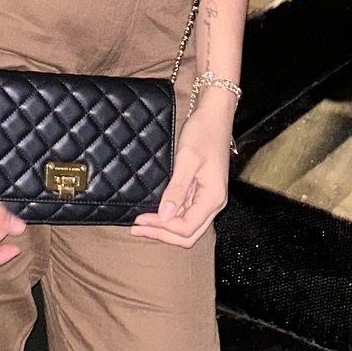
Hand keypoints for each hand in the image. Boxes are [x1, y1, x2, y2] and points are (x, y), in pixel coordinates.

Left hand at [130, 87, 235, 247]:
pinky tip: (154, 212)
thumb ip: (177, 189)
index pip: (187, 228)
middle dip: (162, 233)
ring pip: (187, 226)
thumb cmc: (203, 133)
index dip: (162, 228)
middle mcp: (213, 203)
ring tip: (141, 223)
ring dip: (164, 228)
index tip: (140, 220)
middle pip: (188, 234)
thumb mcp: (187, 159)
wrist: (214, 116)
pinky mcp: (202, 192)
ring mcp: (208, 198)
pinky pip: (186, 213)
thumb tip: (165, 216)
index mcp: (213, 198)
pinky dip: (169, 217)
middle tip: (136, 228)